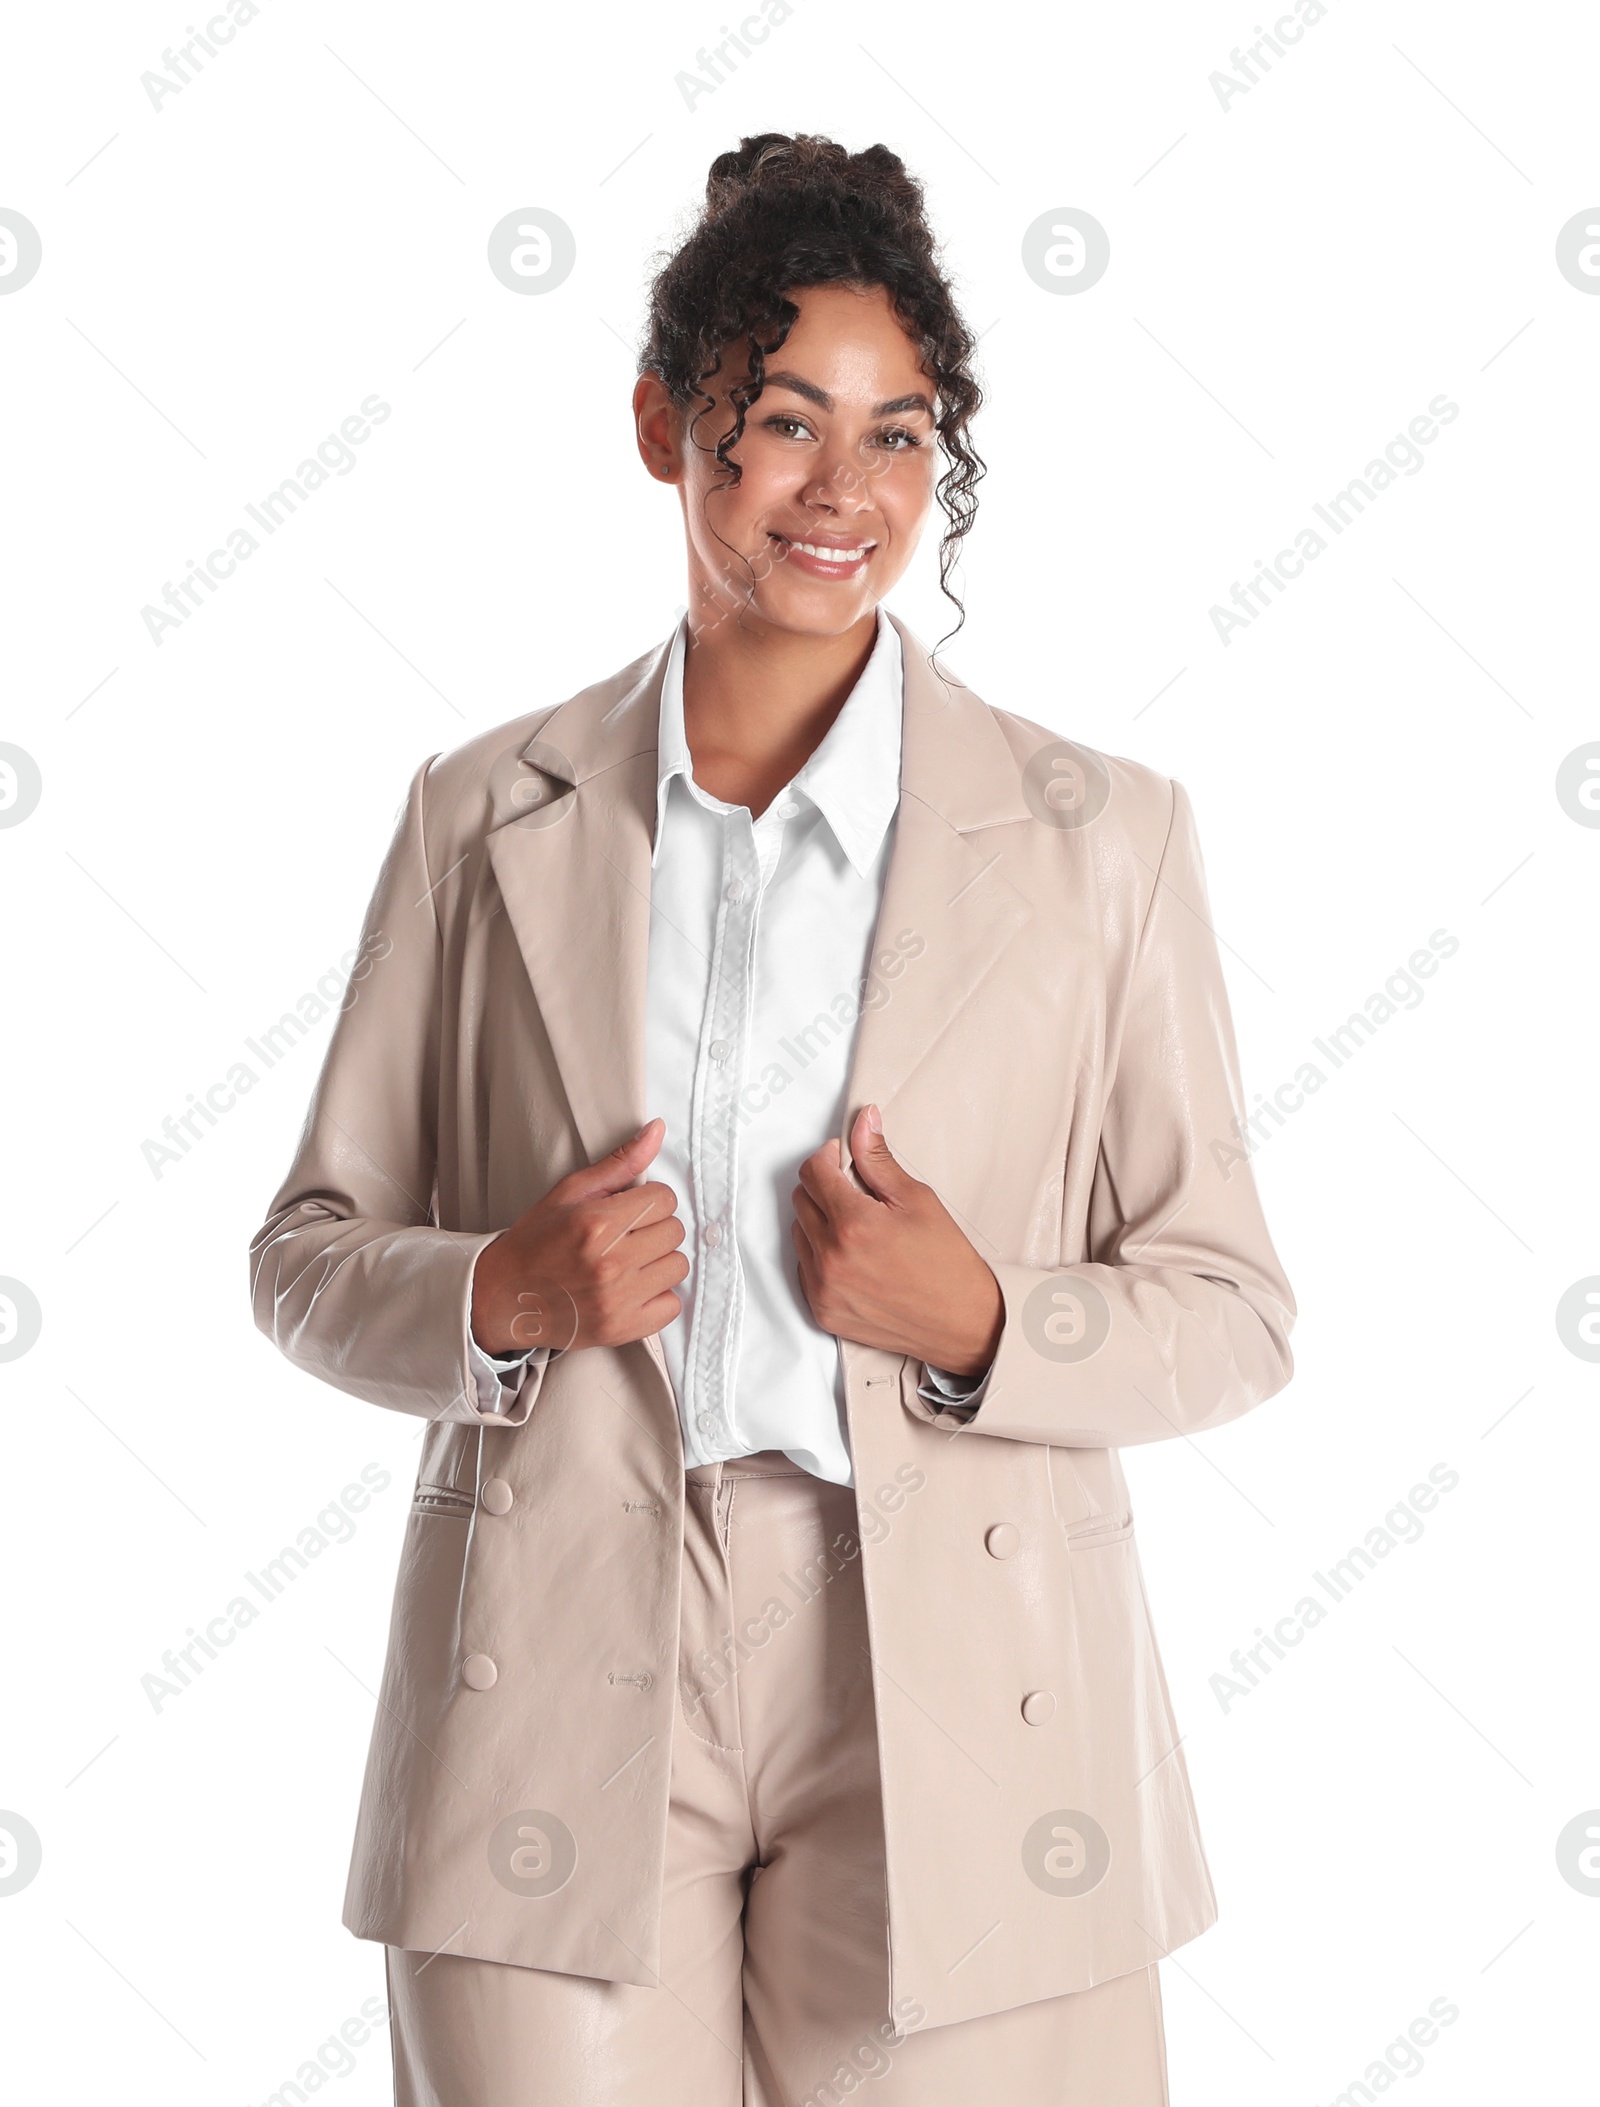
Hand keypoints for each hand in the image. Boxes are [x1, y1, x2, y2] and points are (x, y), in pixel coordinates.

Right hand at [469, 1119, 686, 1354]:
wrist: (503, 1297)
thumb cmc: (535, 1241)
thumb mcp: (569, 1193)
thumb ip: (619, 1163)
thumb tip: (657, 1130)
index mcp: (596, 1224)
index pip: (665, 1198)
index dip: (649, 1199)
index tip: (630, 1208)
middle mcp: (610, 1263)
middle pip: (675, 1231)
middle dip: (655, 1227)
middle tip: (628, 1235)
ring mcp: (617, 1300)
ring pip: (678, 1267)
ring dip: (660, 1261)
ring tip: (631, 1261)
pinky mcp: (622, 1329)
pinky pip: (672, 1306)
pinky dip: (659, 1297)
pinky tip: (633, 1288)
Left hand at [791, 1105, 1002, 1376]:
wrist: (962, 1322)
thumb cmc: (946, 1262)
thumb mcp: (917, 1200)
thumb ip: (878, 1159)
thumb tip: (863, 1122)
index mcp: (853, 1224)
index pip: (812, 1171)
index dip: (829, 1157)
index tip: (844, 1160)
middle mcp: (831, 1258)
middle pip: (801, 1199)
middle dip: (825, 1188)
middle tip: (859, 1195)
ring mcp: (823, 1288)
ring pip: (800, 1233)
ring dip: (820, 1222)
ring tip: (859, 1230)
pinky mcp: (823, 1311)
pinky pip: (804, 1268)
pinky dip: (820, 1256)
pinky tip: (853, 1258)